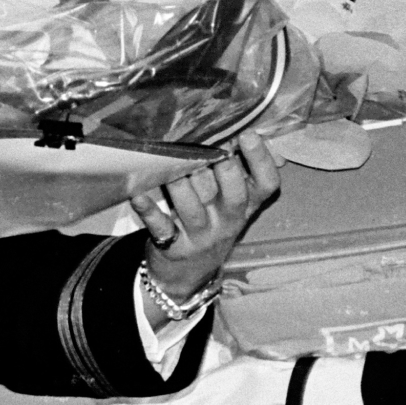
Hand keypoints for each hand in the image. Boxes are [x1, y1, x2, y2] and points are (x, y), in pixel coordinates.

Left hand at [132, 129, 278, 325]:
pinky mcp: (173, 245)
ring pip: (193, 207)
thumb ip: (239, 170)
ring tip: (171, 161)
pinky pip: (160, 226)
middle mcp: (228, 221)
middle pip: (233, 195)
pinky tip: (138, 192)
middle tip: (211, 147)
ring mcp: (200, 235)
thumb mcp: (232, 204)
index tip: (248, 134)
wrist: (188, 275)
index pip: (266, 185)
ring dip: (182, 183)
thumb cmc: (211, 222)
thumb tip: (248, 129)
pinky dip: (148, 209)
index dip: (261, 160)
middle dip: (223, 169)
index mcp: (247, 206)